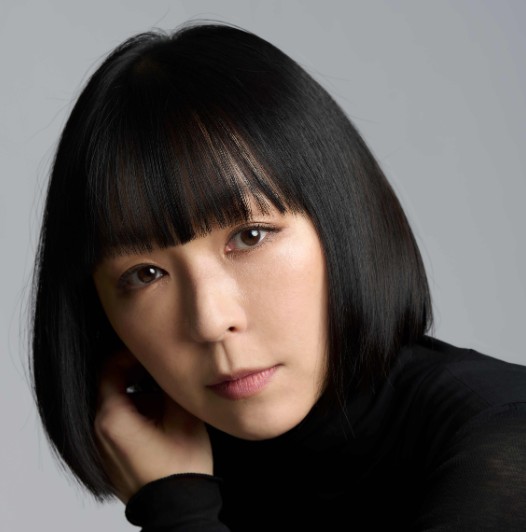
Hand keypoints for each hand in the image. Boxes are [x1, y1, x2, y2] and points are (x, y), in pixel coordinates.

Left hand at [94, 351, 212, 502]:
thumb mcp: (181, 415)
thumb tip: (163, 362)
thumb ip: (168, 382)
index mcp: (111, 418)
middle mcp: (98, 430)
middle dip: (139, 374)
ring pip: (117, 403)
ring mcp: (102, 445)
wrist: (178, 509)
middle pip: (112, 385)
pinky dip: (137, 411)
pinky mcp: (111, 454)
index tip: (153, 352)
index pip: (110, 368)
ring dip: (140, 393)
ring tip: (166, 396)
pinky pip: (119, 421)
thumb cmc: (181, 466)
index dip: (131, 354)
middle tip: (163, 371)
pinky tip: (161, 416)